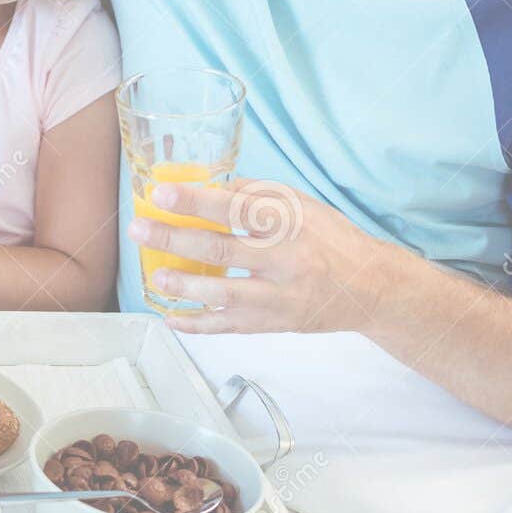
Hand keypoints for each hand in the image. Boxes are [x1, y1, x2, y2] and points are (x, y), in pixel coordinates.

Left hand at [125, 177, 400, 334]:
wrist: (372, 288)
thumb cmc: (332, 239)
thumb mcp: (303, 205)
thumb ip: (258, 194)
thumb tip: (211, 186)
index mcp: (291, 223)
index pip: (236, 208)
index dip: (196, 201)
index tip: (161, 194)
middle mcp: (285, 260)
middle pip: (221, 249)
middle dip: (174, 239)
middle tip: (139, 230)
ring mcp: (280, 296)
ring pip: (224, 294)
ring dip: (184, 286)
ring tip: (155, 276)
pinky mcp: (275, 323)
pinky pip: (231, 326)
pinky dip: (199, 324)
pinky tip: (172, 318)